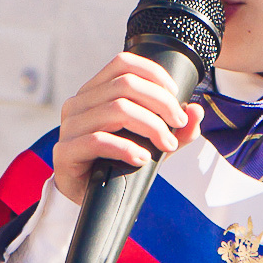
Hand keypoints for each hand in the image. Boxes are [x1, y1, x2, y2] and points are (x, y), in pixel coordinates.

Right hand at [53, 52, 203, 205]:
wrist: (92, 198)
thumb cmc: (120, 162)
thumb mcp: (154, 142)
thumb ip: (177, 129)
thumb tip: (197, 111)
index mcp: (95, 91)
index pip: (123, 63)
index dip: (155, 74)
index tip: (177, 97)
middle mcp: (79, 103)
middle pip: (126, 85)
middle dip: (162, 103)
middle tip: (179, 125)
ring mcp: (70, 127)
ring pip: (116, 110)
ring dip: (151, 127)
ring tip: (167, 145)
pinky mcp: (65, 152)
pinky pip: (99, 141)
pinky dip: (127, 148)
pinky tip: (142, 159)